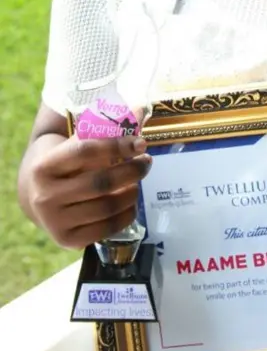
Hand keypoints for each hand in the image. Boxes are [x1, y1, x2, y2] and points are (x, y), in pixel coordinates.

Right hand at [27, 135, 151, 249]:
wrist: (37, 196)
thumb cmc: (64, 163)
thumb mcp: (73, 144)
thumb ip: (103, 129)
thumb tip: (139, 110)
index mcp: (44, 167)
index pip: (86, 151)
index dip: (117, 145)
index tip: (140, 142)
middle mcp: (45, 196)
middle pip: (100, 182)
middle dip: (131, 170)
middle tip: (146, 162)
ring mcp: (54, 221)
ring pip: (106, 206)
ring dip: (132, 192)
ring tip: (138, 181)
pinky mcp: (67, 240)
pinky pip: (106, 228)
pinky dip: (126, 214)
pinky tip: (131, 202)